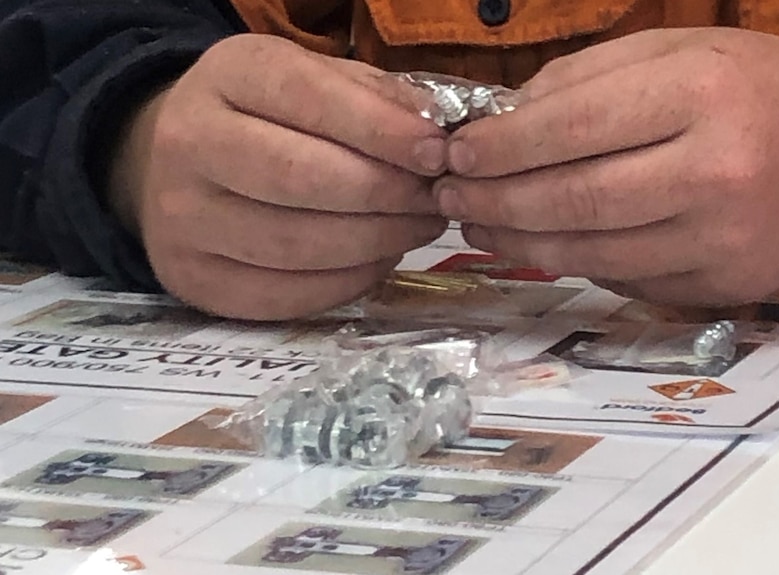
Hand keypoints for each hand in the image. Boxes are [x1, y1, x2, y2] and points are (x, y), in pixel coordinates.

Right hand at [108, 34, 448, 319]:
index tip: (437, 154)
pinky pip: (285, 294)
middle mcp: (190, 143)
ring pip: (296, 244)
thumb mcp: (311, 79)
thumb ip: (371, 97)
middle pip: (300, 177)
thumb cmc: (264, 117)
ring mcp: (181, 218)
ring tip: (416, 228)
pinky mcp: (193, 278)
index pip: (309, 98)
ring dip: (376, 242)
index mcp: (228, 75)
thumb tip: (434, 137)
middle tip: (434, 200)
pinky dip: (348, 282)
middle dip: (385, 193)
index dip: (382, 130)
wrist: (172, 163)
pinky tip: (379, 261)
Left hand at [436, 28, 778, 305]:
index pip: (574, 128)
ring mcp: (718, 238)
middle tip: (451, 196)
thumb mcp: (676, 53)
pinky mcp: (717, 283)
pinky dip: (569, 262)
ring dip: (518, 241)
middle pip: (574, 198)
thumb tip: (503, 120)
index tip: (458, 154)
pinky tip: (536, 245)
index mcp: (701, 94)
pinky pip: (621, 278)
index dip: (503, 147)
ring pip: (590, 251)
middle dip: (496, 201)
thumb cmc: (752, 91)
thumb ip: (586, 78)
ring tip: (478, 224)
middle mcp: (713, 171)